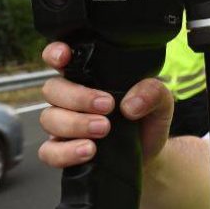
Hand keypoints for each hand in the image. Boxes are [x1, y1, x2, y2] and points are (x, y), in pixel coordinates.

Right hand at [37, 42, 173, 167]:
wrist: (150, 155)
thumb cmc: (148, 121)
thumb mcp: (160, 102)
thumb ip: (152, 92)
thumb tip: (131, 105)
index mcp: (89, 77)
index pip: (61, 58)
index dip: (55, 53)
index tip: (64, 59)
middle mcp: (70, 98)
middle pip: (52, 89)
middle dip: (77, 97)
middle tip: (107, 106)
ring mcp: (63, 125)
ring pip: (49, 119)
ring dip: (75, 124)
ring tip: (103, 130)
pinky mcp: (62, 151)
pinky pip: (49, 151)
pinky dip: (66, 152)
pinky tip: (88, 151)